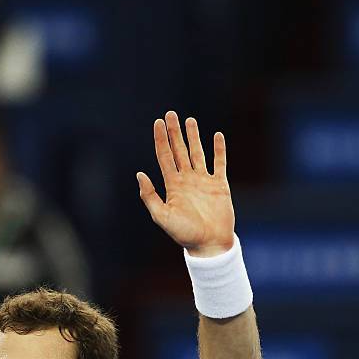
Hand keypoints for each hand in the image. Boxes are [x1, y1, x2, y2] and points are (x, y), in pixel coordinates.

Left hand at [137, 111, 234, 256]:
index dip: (160, 139)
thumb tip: (139, 174)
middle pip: (179, 150)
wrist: (209, 245)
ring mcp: (203, 181)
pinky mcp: (219, 185)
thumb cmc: (184, 234)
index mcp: (172, 186)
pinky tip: (217, 136)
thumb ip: (150, 196)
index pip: (164, 156)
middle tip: (170, 114)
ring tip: (190, 120)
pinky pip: (219, 163)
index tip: (157, 123)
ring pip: (197, 153)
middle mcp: (187, 180)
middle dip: (174, 132)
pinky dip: (219, 150)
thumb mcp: (162, 216)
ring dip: (194, 137)